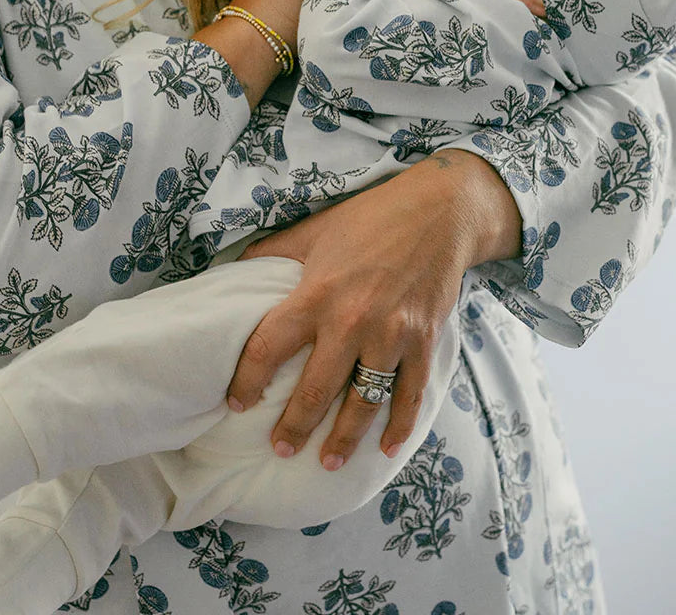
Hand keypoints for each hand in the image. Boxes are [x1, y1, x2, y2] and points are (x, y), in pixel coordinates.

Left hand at [226, 150, 520, 468]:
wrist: (439, 212)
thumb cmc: (370, 218)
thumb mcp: (314, 229)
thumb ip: (275, 252)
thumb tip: (236, 267)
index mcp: (316, 293)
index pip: (269, 346)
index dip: (247, 379)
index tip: (236, 403)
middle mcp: (351, 320)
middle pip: (316, 389)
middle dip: (294, 427)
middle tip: (280, 449)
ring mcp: (391, 334)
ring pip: (362, 401)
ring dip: (344, 438)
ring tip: (327, 462)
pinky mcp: (423, 341)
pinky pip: (410, 394)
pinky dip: (399, 425)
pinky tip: (386, 447)